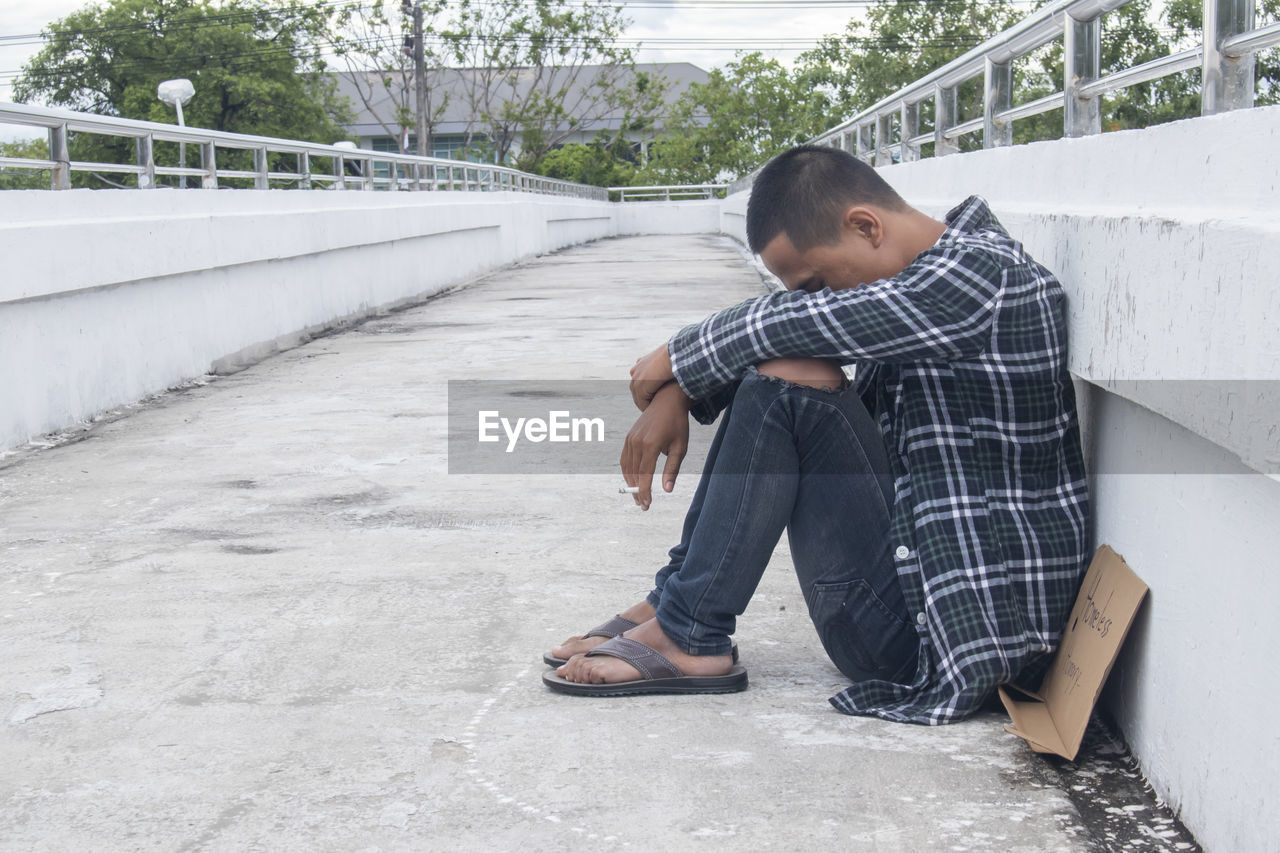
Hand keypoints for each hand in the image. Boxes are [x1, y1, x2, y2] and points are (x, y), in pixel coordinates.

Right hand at [620, 381, 690, 509]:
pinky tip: (634, 480)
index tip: (647, 504)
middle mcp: (637, 442)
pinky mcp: (628, 437)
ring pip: (627, 468)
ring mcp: (630, 439)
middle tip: (643, 506)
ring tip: (638, 496)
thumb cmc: (677, 424)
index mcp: (651, 445)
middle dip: (638, 491)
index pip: (645, 474)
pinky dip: (628, 471)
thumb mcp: (680, 447)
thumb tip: (667, 490)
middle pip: (634, 473)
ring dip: (631, 483)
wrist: (667, 401)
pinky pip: (625, 459)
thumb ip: (672, 469)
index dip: (645, 491)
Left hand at [629, 342, 675, 410]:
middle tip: (653, 407)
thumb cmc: (675, 357)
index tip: (655, 396)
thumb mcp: (669, 360)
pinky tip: (655, 411)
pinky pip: (642, 402)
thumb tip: (674, 370)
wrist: (672, 357)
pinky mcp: (640, 388)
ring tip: (655, 410)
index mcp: (641, 362)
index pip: (640, 380)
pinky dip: (647, 408)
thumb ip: (667, 366)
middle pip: (637, 389)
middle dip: (644, 398)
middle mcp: (635, 371)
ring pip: (638, 397)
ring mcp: (636, 379)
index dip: (647, 389)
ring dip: (645, 405)